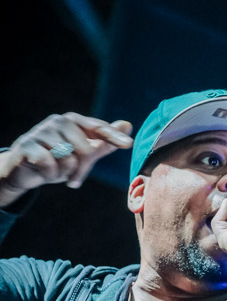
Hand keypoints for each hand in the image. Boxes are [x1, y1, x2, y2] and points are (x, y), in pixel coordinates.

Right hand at [0, 113, 132, 207]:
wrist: (24, 169)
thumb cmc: (58, 160)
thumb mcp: (83, 154)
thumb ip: (105, 142)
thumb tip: (127, 124)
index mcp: (75, 121)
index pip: (99, 128)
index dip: (113, 137)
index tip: (129, 145)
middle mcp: (59, 121)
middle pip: (86, 150)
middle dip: (84, 169)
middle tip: (75, 179)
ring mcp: (41, 131)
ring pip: (68, 158)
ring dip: (65, 172)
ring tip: (58, 172)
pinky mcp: (27, 144)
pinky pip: (50, 163)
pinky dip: (51, 173)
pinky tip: (45, 172)